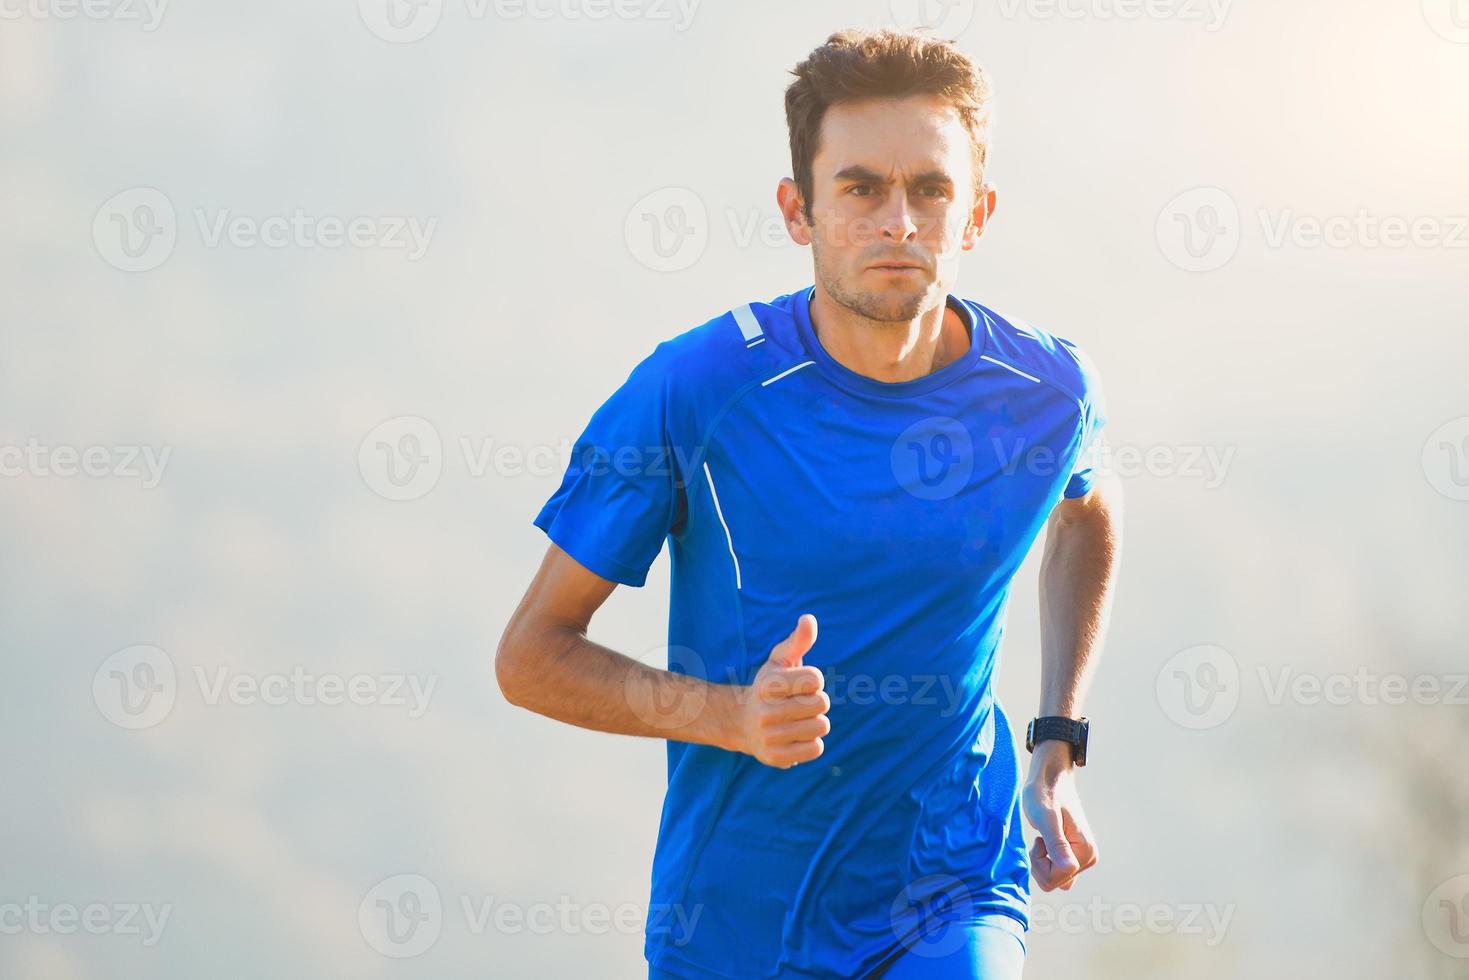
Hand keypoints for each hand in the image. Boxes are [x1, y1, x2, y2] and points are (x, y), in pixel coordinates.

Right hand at [736, 614, 829, 768]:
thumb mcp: (780, 661)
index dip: (813, 680)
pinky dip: (812, 742)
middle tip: (799, 703)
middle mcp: (766, 712)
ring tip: (798, 720)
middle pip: (822, 704)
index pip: (816, 679)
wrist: (742, 723)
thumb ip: (797, 640)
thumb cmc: (770, 687)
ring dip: (815, 722)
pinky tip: (796, 737)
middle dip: (816, 702)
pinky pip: (816, 748)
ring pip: (822, 727)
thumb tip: (809, 618)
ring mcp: (770, 737)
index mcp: (768, 685)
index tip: (798, 684)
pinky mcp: (777, 758)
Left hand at [1021, 743, 1097, 890]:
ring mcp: (1083, 857)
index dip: (1039, 863)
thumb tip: (1071, 869)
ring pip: (1054, 878)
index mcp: (1085, 852)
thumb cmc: (1044, 793)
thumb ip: (1057, 844)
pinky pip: (1056, 872)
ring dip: (1041, 861)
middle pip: (1054, 882)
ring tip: (1043, 837)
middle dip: (1039, 863)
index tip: (1038, 839)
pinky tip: (1045, 840)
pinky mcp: (1075, 854)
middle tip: (1039, 837)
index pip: (1054, 880)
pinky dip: (1045, 860)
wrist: (1050, 777)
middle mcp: (1089, 857)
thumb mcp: (1045, 818)